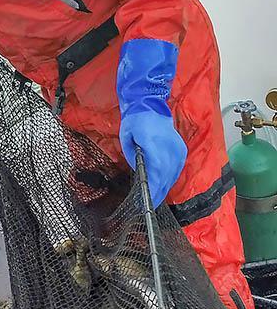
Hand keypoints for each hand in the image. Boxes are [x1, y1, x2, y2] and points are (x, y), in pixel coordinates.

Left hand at [116, 38, 186, 206]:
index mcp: (154, 143)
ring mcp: (177, 147)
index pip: (157, 171)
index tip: (148, 201)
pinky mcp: (181, 147)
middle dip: (159, 192)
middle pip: (167, 175)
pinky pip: (177, 167)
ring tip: (156, 198)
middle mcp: (169, 146)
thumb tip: (140, 173)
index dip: (154, 188)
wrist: (150, 104)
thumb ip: (133, 156)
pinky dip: (171, 177)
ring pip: (174, 173)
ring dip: (165, 186)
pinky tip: (164, 185)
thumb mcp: (126, 139)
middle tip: (150, 204)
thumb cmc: (135, 121)